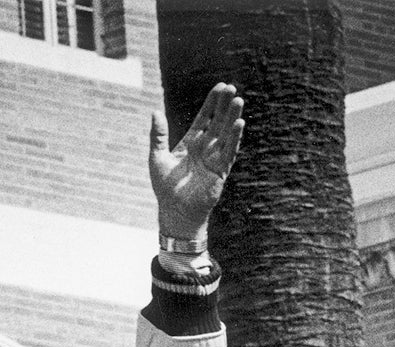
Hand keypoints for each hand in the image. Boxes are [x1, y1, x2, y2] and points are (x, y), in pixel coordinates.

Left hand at [150, 82, 243, 240]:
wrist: (174, 211)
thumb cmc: (165, 187)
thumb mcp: (157, 157)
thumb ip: (157, 135)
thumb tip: (155, 111)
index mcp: (191, 143)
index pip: (204, 118)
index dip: (212, 103)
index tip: (220, 87)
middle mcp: (205, 148)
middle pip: (217, 122)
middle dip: (225, 105)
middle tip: (232, 87)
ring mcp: (214, 158)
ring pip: (226, 133)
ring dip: (232, 117)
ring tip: (239, 100)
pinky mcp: (221, 170)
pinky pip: (230, 151)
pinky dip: (234, 137)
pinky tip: (239, 123)